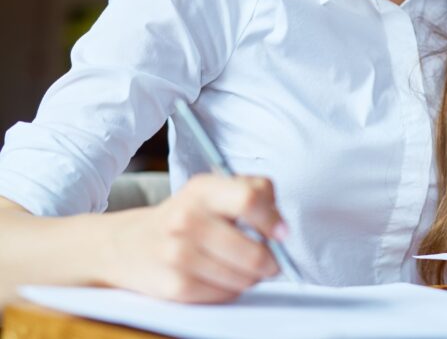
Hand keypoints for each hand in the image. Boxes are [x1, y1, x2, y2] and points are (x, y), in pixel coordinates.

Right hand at [99, 174, 286, 302]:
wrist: (127, 245)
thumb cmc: (186, 215)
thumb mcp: (215, 189)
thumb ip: (256, 193)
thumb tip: (281, 228)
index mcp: (202, 189)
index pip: (250, 200)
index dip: (273, 221)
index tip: (282, 234)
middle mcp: (186, 220)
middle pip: (253, 252)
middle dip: (271, 261)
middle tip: (270, 260)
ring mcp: (178, 255)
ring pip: (244, 278)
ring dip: (253, 276)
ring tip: (242, 267)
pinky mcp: (175, 287)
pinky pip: (226, 295)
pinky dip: (232, 289)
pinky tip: (221, 277)